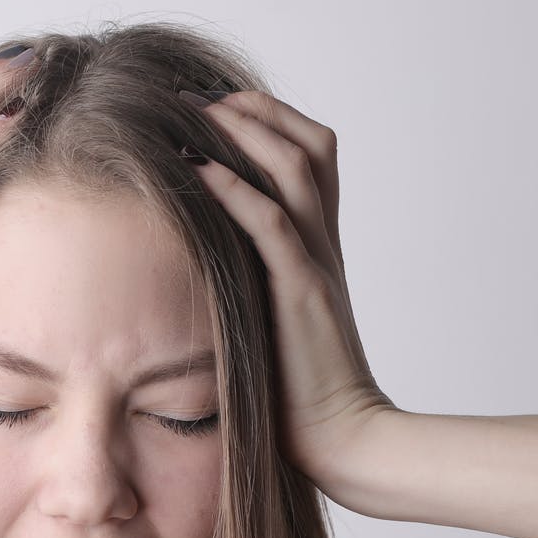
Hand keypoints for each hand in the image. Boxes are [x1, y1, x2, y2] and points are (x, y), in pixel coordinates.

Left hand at [180, 90, 397, 496]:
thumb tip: (199, 260)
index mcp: (322, 246)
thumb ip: (254, 282)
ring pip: (295, 166)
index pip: (313, 156)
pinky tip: (198, 170)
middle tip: (199, 100)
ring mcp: (317, 263)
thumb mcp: (274, 319)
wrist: (342, 437)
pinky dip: (233, 188)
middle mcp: (325, 243)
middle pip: (311, 143)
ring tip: (195, 116)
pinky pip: (270, 222)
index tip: (217, 111)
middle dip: (256, 111)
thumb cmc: (300, 391)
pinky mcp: (302, 290)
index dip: (271, 121)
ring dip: (243, 132)